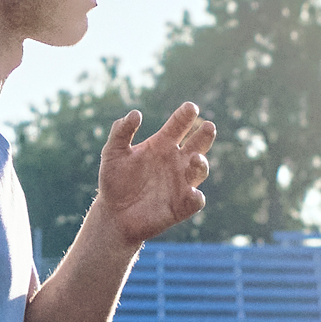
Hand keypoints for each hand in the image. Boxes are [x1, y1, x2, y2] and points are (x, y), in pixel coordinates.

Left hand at [92, 103, 215, 244]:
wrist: (113, 214)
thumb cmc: (114, 181)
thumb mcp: (113, 152)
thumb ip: (121, 131)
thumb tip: (136, 113)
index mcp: (162, 144)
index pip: (179, 125)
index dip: (185, 115)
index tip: (190, 107)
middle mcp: (176, 161)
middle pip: (198, 144)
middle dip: (204, 135)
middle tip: (208, 127)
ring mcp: (181, 183)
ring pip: (200, 170)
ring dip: (201, 164)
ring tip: (195, 158)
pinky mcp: (181, 206)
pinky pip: (195, 200)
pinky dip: (196, 197)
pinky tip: (192, 193)